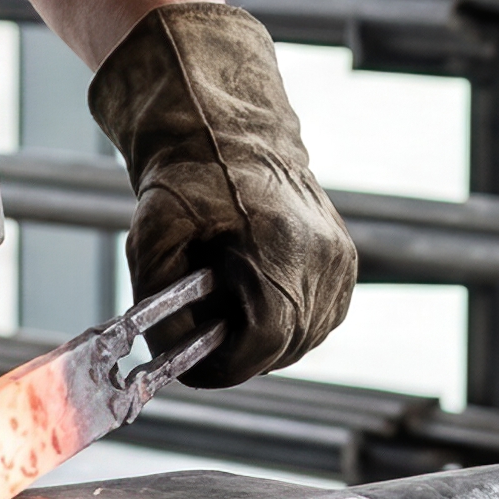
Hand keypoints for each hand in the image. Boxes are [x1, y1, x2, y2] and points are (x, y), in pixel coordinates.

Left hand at [88, 3, 354, 384]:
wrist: (230, 131)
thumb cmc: (190, 176)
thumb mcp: (152, 234)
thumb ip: (158, 303)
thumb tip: (170, 357)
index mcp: (280, 248)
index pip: (264, 343)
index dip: (224, 367)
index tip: (193, 368)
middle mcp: (322, 258)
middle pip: (285, 348)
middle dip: (239, 354)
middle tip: (201, 340)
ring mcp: (341, 261)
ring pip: (306, 339)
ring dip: (265, 342)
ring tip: (226, 315)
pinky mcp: (345, 262)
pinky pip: (321, 319)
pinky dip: (288, 323)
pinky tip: (255, 300)